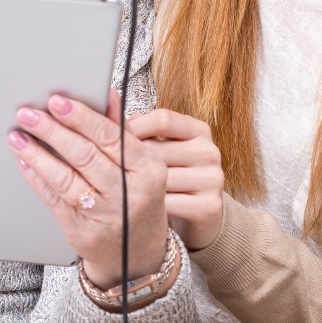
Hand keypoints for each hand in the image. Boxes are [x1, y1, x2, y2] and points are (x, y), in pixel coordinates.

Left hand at [11, 89, 169, 288]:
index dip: (81, 117)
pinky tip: (25, 162)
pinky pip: (54, 200)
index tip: (57, 101)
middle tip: (29, 114)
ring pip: (65, 178)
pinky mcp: (82, 231)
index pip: (110, 137)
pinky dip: (37, 179)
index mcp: (148, 170)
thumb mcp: (142, 166)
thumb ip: (122, 131)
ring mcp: (105, 216)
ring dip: (37, 155)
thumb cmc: (138, 200)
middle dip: (52, 131)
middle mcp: (128, 194)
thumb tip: (108, 95)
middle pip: (85, 156)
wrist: (136, 254)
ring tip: (18, 136)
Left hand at [127, 108, 224, 250]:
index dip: (134, 128)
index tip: (113, 139)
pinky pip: (167, 204)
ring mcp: (212, 179)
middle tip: (113, 170)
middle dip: (131, 162)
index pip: (163, 120)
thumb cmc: (173, 175)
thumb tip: (109, 108)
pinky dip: (149, 207)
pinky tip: (141, 207)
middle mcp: (209, 152)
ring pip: (160, 180)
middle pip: (157, 151)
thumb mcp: (163, 147)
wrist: (199, 213)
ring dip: (138, 187)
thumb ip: (143, 130)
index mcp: (199, 131)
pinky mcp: (209, 206)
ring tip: (125, 190)